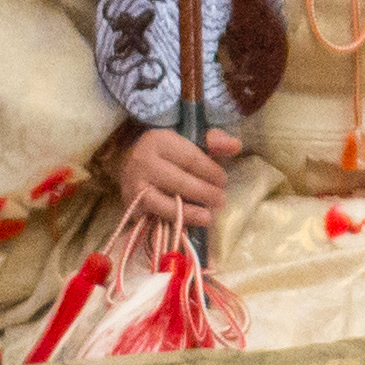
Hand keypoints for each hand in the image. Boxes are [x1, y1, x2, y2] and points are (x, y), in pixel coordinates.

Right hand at [114, 122, 233, 225]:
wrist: (129, 166)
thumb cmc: (167, 155)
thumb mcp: (187, 141)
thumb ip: (213, 142)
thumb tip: (235, 145)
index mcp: (159, 140)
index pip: (190, 158)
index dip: (210, 172)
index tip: (222, 180)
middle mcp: (143, 161)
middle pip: (180, 181)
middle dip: (204, 193)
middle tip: (220, 200)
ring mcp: (135, 186)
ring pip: (164, 202)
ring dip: (189, 212)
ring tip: (208, 217)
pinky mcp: (133, 206)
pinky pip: (156, 217)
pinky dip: (174, 221)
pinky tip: (189, 224)